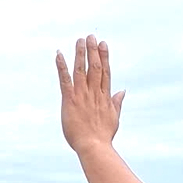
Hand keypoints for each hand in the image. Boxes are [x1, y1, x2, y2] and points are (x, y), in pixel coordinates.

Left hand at [56, 34, 125, 154]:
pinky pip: (65, 80)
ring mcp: (82, 96)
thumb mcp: (114, 118)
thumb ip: (117, 102)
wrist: (93, 147)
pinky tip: (59, 54)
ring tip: (80, 40)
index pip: (105, 72)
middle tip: (91, 36)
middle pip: (95, 67)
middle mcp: (94, 93)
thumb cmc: (103, 136)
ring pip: (81, 70)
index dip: (104, 56)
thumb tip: (123, 91)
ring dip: (80, 54)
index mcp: (104, 97)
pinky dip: (62, 66)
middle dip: (93, 51)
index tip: (103, 44)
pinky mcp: (70, 100)